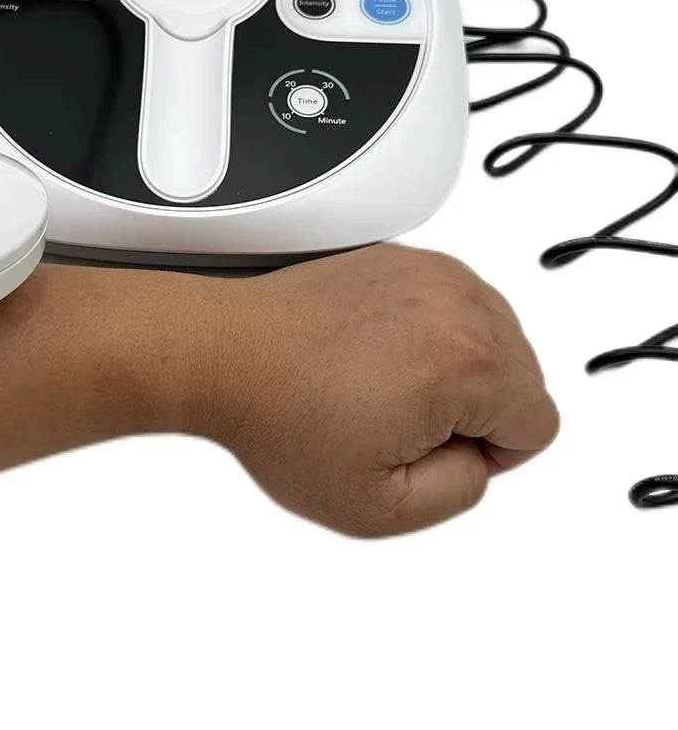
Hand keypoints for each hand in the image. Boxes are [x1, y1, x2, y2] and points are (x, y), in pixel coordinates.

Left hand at [200, 244, 558, 535]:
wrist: (226, 353)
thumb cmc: (281, 416)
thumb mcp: (378, 506)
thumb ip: (462, 492)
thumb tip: (482, 458)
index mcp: (466, 363)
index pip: (538, 423)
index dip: (488, 455)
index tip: (431, 449)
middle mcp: (456, 303)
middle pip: (522, 375)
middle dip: (474, 409)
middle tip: (398, 420)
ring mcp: (428, 272)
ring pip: (495, 335)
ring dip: (457, 367)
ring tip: (384, 384)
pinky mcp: (402, 258)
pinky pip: (454, 303)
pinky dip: (430, 330)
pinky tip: (376, 353)